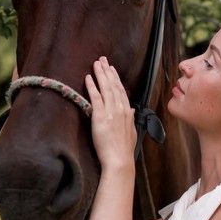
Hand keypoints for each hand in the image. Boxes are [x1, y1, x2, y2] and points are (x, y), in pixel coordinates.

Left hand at [85, 57, 136, 172]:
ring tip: (96, 63)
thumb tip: (131, 111)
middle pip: (114, 85)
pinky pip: (96, 97)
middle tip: (103, 59)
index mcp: (127, 112)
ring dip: (101, 74)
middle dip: (108, 71)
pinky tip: (88, 77)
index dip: (116, 79)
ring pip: (106, 88)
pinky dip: (92, 86)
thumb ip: (131, 120)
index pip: (121, 91)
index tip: (112, 69)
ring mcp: (111, 111)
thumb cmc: (124, 150)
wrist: (119, 160)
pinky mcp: (101, 116)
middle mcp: (121, 109)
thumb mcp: (132, 133)